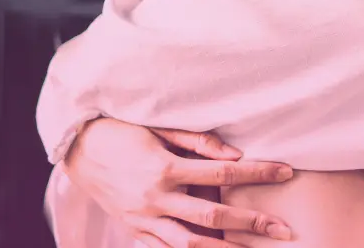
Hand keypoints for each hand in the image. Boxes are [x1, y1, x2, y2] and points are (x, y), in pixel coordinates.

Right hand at [63, 118, 294, 247]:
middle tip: (283, 230)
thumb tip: (235, 156)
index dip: (258, 173)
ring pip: (190, 244)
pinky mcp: (134, 229)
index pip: (224, 175)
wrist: (77, 147)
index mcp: (166, 168)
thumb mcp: (159, 127)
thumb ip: (198, 142)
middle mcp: (157, 198)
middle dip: (252, 224)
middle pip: (214, 217)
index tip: (286, 172)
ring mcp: (144, 218)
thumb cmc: (122, 131)